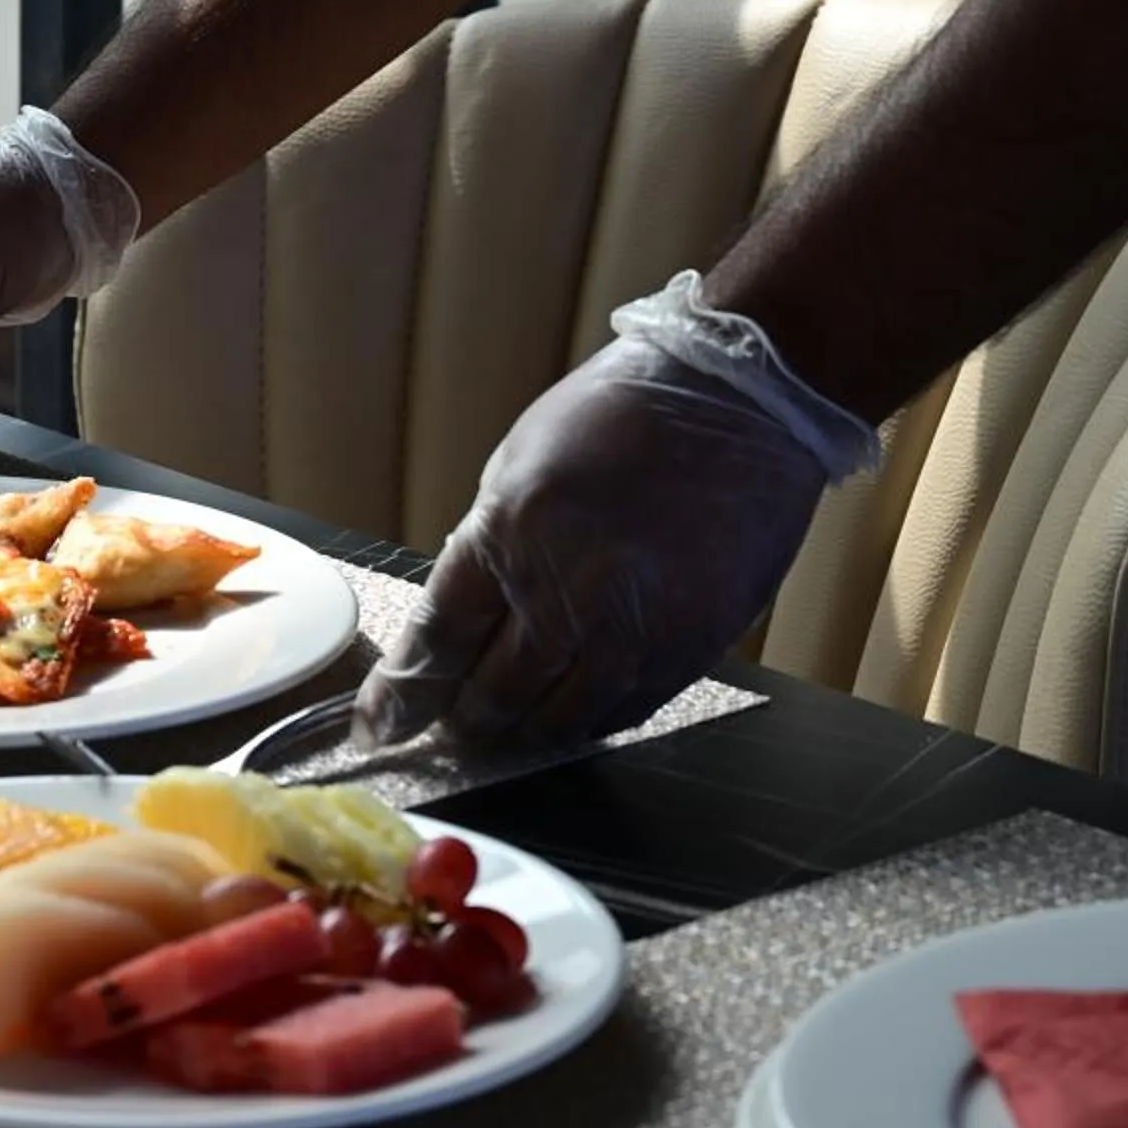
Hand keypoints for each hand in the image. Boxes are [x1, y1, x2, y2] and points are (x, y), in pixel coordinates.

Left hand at [354, 336, 835, 750]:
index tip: (381, 724)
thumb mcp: (520, 463)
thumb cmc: (627, 413)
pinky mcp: (692, 646)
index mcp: (513, 530)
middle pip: (495, 694)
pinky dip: (585, 721)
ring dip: (521, 733)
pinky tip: (566, 714)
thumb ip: (490, 547)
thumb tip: (465, 623)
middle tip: (444, 730)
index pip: (440, 642)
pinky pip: (623, 711)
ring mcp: (638, 626)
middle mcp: (573, 589)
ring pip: (560, 719)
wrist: (745, 394)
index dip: (403, 696)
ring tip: (500, 732)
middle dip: (460, 721)